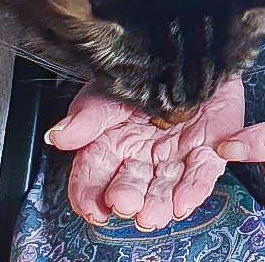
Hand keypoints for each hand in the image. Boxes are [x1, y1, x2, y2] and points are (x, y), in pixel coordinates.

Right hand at [45, 75, 244, 229]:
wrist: (188, 51)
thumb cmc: (145, 73)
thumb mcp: (109, 89)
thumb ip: (87, 116)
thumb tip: (57, 136)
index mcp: (114, 145)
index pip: (94, 176)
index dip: (90, 196)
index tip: (93, 209)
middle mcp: (144, 157)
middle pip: (132, 186)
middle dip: (129, 199)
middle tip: (127, 205)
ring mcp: (176, 157)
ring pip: (168, 187)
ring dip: (163, 202)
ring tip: (157, 212)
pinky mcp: (208, 151)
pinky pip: (203, 173)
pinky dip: (197, 187)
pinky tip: (188, 199)